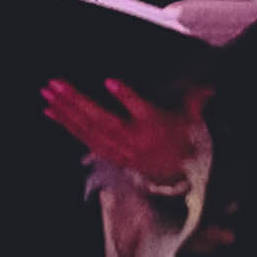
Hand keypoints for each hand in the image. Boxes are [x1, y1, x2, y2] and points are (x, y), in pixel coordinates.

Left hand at [44, 75, 207, 195]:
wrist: (172, 173)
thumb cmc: (179, 137)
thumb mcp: (190, 120)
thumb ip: (194, 101)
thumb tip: (208, 87)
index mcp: (154, 125)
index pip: (140, 110)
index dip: (126, 98)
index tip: (109, 82)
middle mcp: (131, 138)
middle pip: (102, 119)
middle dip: (77, 102)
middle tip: (57, 84)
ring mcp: (116, 147)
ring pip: (88, 128)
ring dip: (65, 109)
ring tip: (47, 93)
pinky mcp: (106, 151)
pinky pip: (82, 137)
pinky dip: (65, 123)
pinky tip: (49, 109)